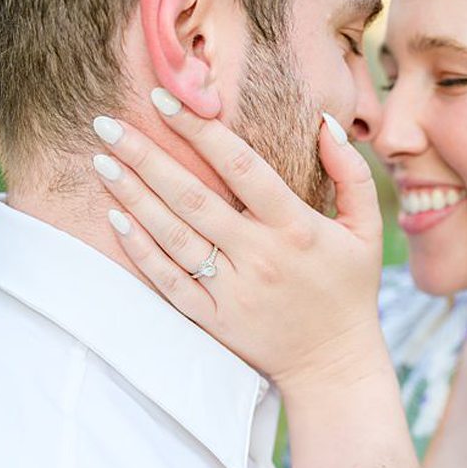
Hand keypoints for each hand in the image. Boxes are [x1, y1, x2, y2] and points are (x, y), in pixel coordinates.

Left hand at [95, 95, 388, 397]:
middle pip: (192, 197)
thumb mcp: (365, 231)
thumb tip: (325, 122)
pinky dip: (138, 248)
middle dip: (145, 156)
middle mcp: (260, 256)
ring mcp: (232, 290)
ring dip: (132, 195)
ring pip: (172, 234)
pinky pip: (167, 279)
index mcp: (295, 228)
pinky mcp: (212, 319)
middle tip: (106, 124)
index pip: (240, 167)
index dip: (200, 131)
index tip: (163, 99)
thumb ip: (351, 174)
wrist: (335, 368)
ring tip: (101, 160)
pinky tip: (113, 218)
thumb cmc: (348, 289)